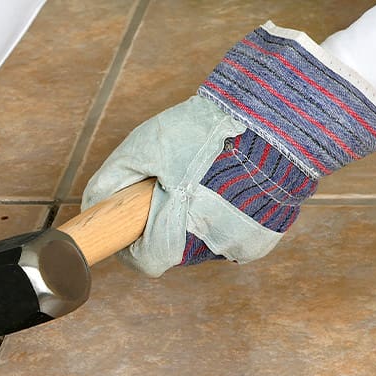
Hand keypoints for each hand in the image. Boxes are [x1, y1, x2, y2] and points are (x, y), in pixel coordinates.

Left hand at [84, 22, 375, 276]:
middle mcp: (212, 246)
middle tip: (174, 186)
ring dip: (197, 220)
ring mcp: (243, 243)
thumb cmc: (206, 130)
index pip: (145, 260)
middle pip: (174, 250)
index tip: (131, 220)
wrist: (278, 114)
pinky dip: (227, 216)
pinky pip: (234, 235)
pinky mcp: (268, 236)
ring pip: (204, 243)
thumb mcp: (144, 146)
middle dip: (166, 223)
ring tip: (207, 179)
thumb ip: (113, 181)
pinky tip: (232, 186)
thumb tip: (97, 207)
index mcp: (179, 230)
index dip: (133, 241)